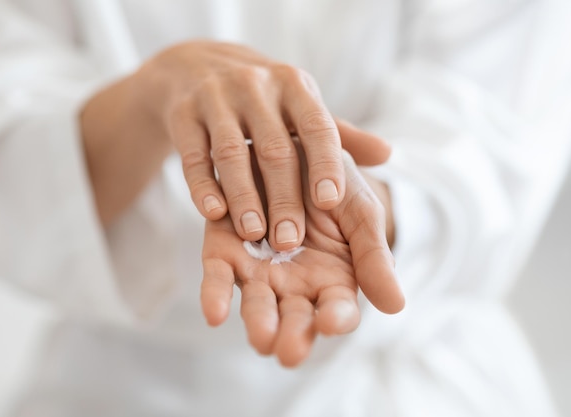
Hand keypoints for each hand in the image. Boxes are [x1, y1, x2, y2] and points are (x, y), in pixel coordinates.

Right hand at [81, 41, 389, 237]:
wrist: (196, 67)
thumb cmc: (263, 101)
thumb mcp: (300, 107)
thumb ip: (338, 135)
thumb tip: (388, 154)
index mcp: (295, 87)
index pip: (318, 126)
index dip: (326, 165)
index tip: (332, 204)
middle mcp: (257, 87)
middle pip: (275, 148)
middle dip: (284, 197)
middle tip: (290, 242)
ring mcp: (216, 98)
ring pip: (232, 153)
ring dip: (243, 196)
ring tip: (253, 235)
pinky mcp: (183, 114)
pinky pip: (193, 155)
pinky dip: (202, 185)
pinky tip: (212, 214)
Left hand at [200, 148, 403, 366]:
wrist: (295, 153)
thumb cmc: (335, 187)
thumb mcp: (361, 214)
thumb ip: (374, 257)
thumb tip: (396, 307)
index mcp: (333, 280)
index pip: (337, 309)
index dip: (335, 318)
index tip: (331, 322)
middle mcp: (294, 284)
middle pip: (295, 317)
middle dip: (293, 334)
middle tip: (289, 352)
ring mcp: (258, 271)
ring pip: (258, 303)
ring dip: (258, 321)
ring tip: (262, 338)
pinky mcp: (224, 252)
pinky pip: (219, 278)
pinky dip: (216, 296)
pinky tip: (215, 314)